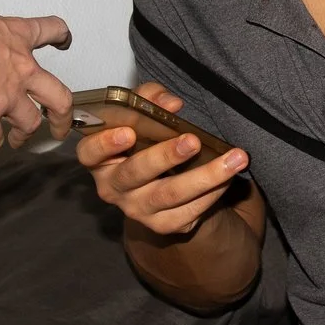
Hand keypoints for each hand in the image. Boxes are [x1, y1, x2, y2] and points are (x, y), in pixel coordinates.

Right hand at [0, 0, 74, 162]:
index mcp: (15, 36)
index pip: (49, 30)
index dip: (60, 36)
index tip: (64, 41)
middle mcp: (20, 69)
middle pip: (58, 96)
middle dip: (63, 114)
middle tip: (62, 123)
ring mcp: (7, 96)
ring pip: (31, 123)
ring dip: (25, 135)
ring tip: (20, 142)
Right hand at [75, 81, 250, 235]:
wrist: (162, 181)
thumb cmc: (146, 140)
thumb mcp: (143, 114)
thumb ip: (150, 99)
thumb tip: (171, 104)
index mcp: (101, 158)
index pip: (90, 153)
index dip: (105, 144)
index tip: (128, 133)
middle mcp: (113, 187)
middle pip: (135, 174)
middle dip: (165, 156)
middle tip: (193, 141)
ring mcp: (137, 209)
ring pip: (169, 195)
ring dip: (205, 176)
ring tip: (234, 159)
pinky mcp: (162, 225)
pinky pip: (188, 212)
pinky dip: (212, 193)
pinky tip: (228, 177)